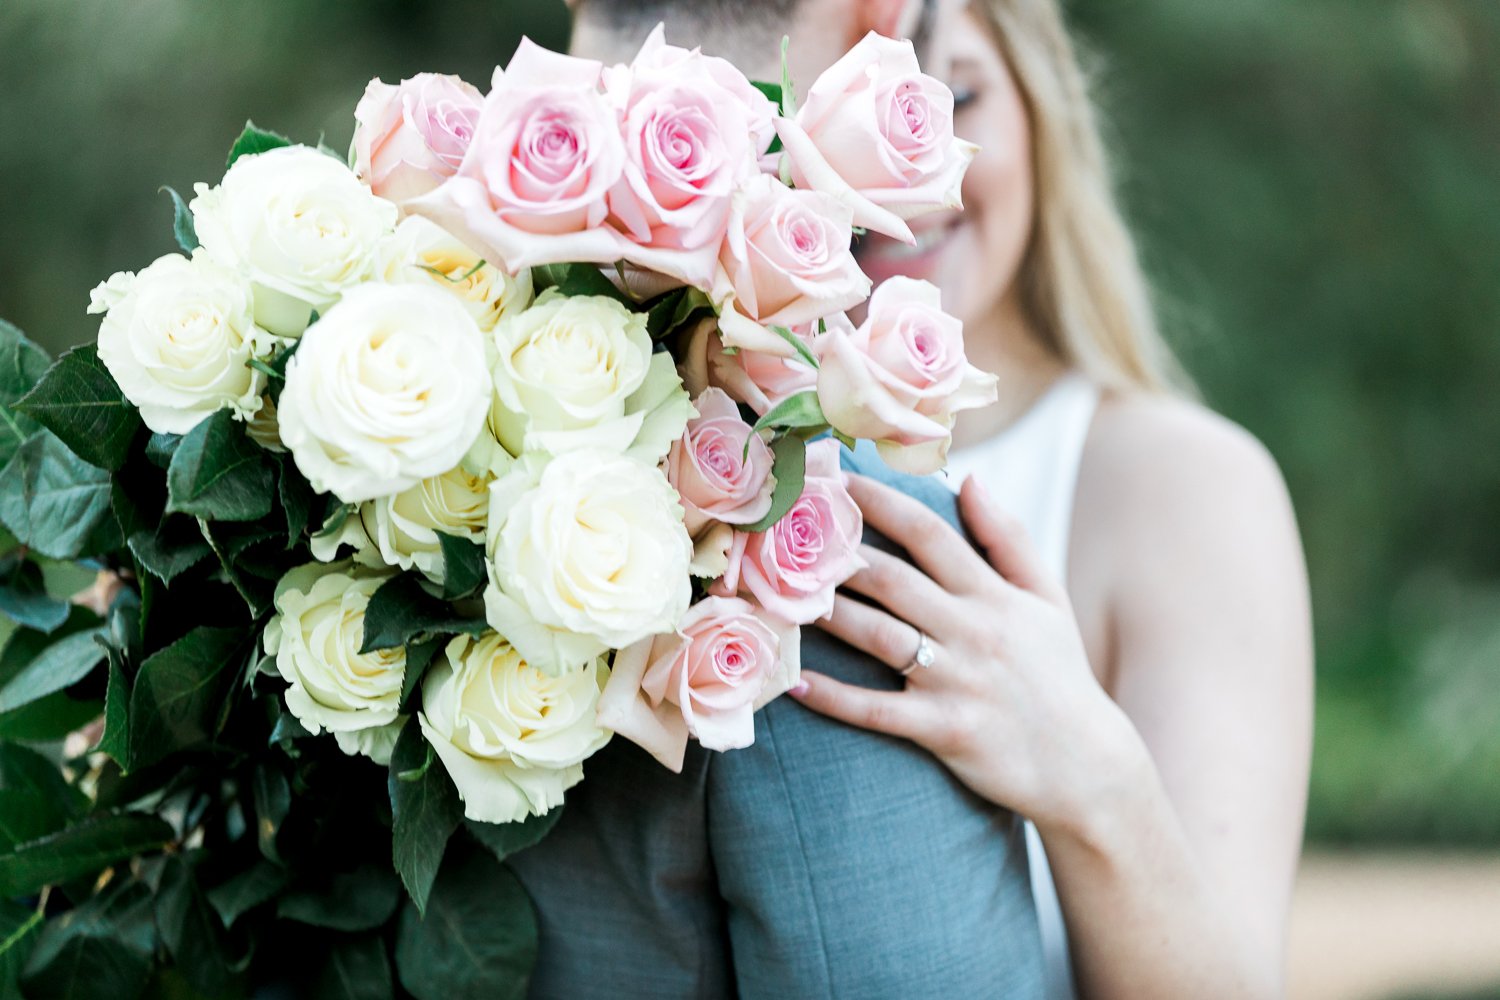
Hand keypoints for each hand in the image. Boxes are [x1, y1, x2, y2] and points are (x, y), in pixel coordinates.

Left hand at [789, 471, 1144, 833]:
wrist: (1087, 765)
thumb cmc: (1059, 675)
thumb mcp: (1046, 599)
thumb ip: (1008, 538)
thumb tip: (970, 480)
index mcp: (993, 595)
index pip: (929, 534)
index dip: (880, 503)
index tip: (837, 480)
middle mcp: (973, 631)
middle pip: (893, 579)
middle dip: (838, 551)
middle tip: (786, 530)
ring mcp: (957, 681)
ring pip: (879, 636)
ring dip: (827, 614)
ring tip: (779, 594)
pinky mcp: (945, 730)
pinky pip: (878, 710)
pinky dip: (835, 697)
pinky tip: (794, 681)